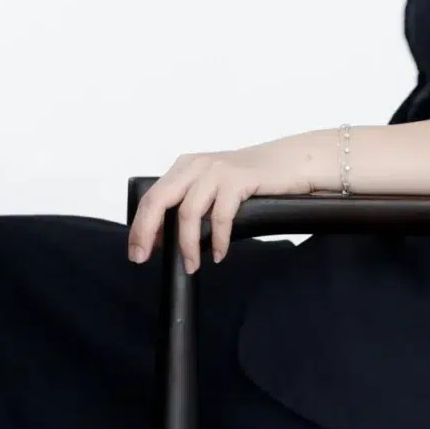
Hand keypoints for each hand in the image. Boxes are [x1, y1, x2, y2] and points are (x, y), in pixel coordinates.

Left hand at [128, 138, 315, 271]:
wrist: (292, 162)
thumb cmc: (252, 182)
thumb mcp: (213, 189)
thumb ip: (189, 205)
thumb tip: (163, 239)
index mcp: (185, 167)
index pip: (151, 197)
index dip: (139, 226)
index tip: (137, 252)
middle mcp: (196, 165)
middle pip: (159, 201)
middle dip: (146, 232)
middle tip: (143, 259)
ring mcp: (216, 170)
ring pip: (188, 212)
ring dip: (187, 245)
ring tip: (192, 266)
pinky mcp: (238, 179)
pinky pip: (220, 216)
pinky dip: (218, 239)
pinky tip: (220, 254)